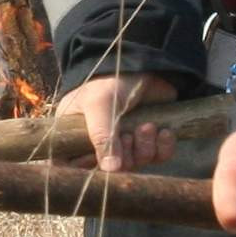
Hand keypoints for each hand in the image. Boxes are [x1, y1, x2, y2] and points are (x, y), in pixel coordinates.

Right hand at [60, 72, 175, 170]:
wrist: (143, 63)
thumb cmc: (109, 80)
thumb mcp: (99, 104)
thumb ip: (102, 136)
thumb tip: (111, 170)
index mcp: (76, 136)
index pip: (71, 167)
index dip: (85, 173)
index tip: (100, 166)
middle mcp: (99, 144)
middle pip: (111, 171)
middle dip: (125, 156)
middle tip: (129, 135)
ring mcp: (126, 144)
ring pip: (137, 164)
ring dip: (145, 148)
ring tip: (147, 126)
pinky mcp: (149, 141)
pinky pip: (158, 157)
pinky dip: (163, 147)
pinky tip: (163, 131)